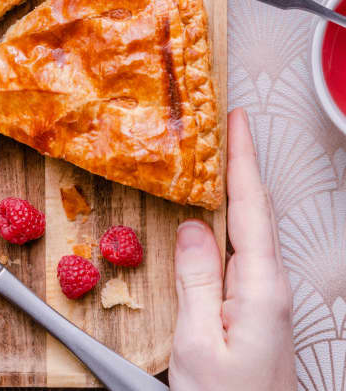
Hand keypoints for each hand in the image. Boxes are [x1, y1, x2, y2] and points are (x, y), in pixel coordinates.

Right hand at [168, 107, 295, 389]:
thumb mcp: (196, 342)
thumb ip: (196, 280)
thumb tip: (194, 226)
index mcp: (260, 289)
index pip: (250, 208)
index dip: (242, 160)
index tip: (235, 120)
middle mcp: (271, 287)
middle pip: (259, 212)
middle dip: (244, 166)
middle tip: (227, 128)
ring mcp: (267, 299)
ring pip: (253, 231)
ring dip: (240, 191)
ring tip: (221, 161)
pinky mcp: (257, 311)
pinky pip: (245, 253)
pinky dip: (233, 222)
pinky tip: (218, 220)